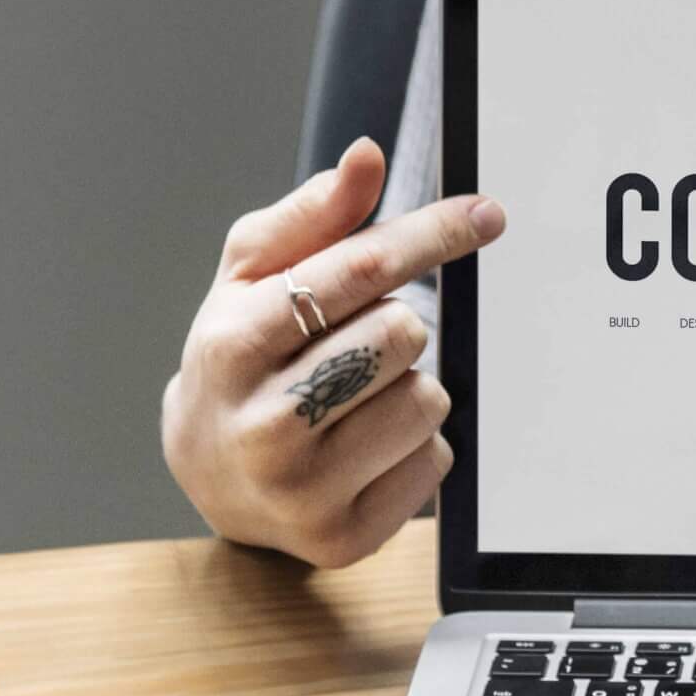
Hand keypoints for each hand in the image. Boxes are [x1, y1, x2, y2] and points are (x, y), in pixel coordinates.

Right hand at [161, 136, 506, 568]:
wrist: (208, 472)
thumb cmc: (241, 356)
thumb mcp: (252, 277)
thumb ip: (314, 215)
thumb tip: (366, 156)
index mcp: (232, 345)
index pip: (359, 271)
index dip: (432, 234)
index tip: (487, 213)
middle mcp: (261, 424)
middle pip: (403, 334)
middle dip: (398, 324)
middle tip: (355, 342)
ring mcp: (302, 491)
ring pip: (428, 399)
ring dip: (409, 386)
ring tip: (353, 397)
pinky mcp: (343, 539)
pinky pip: (436, 461)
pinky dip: (416, 444)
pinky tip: (363, 446)